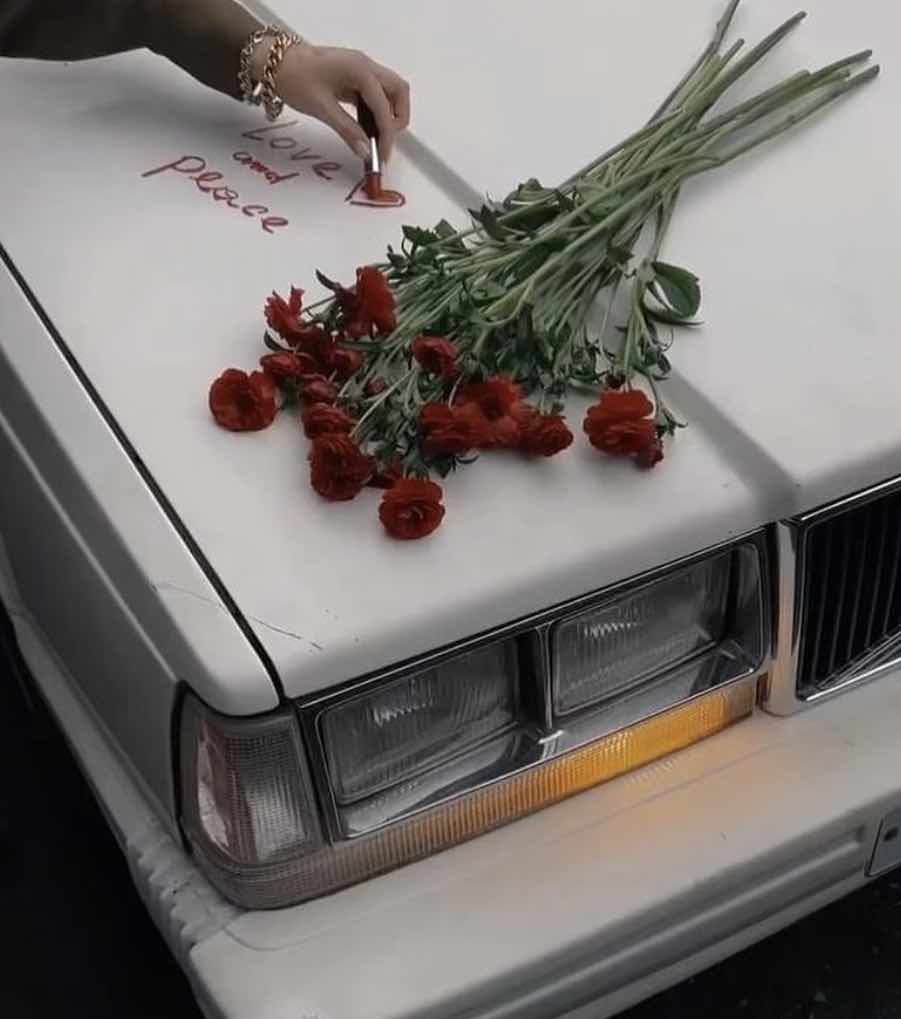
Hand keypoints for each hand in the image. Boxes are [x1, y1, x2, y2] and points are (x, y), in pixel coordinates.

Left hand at [258, 42, 410, 161]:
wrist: (273, 61)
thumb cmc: (293, 76)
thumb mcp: (321, 107)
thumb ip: (347, 130)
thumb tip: (365, 150)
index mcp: (359, 69)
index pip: (384, 106)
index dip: (386, 134)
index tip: (382, 155)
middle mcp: (364, 65)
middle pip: (398, 91)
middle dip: (397, 118)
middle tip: (384, 142)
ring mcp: (360, 69)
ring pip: (389, 92)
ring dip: (388, 115)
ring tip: (375, 138)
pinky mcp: (353, 76)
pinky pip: (374, 94)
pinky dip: (376, 111)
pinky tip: (365, 128)